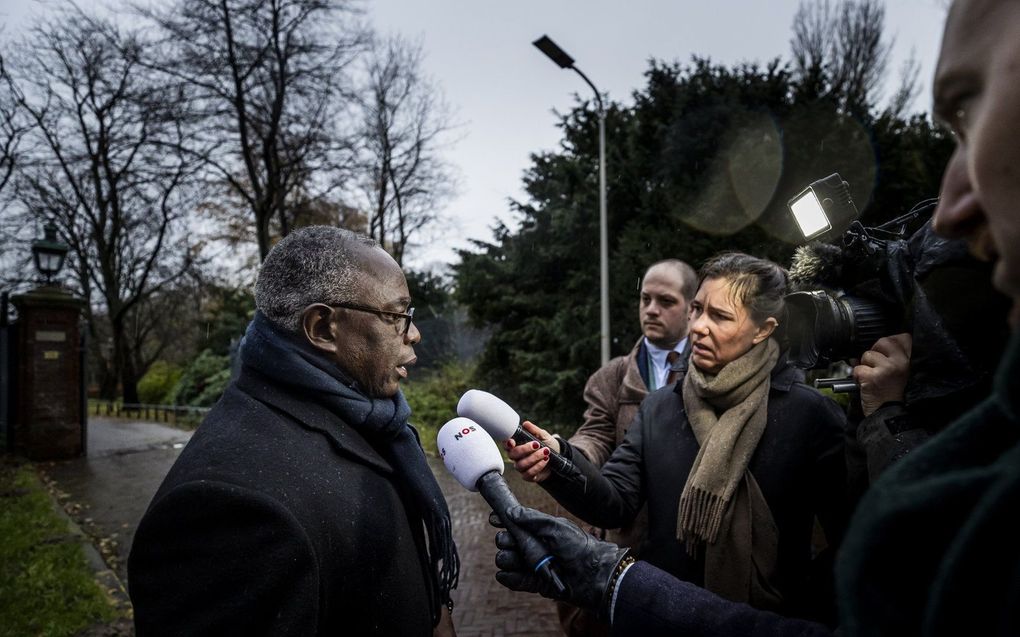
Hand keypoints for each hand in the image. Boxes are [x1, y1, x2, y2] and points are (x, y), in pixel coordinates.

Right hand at [491, 505, 628, 617]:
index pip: (517, 524)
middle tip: (509, 542)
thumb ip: (533, 519)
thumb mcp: (556, 527)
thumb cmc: (579, 547)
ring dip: (506, 559)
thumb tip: (511, 512)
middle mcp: (536, 547)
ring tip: (510, 559)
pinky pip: (517, 581)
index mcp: (541, 531)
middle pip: (509, 542)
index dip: (504, 521)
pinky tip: (504, 573)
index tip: (494, 519)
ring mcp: (535, 565)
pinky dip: (508, 578)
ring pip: (509, 561)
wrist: (595, 575)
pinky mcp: (537, 583)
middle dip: (505, 541)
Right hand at [504, 421, 558, 482]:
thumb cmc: (548, 445)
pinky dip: (538, 466)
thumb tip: (526, 424)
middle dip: (524, 449)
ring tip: (545, 452)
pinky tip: (545, 460)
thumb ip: (534, 430)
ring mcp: (521, 467)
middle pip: (512, 455)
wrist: (558, 458)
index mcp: (517, 445)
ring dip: (534, 458)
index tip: (512, 442)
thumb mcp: (543, 435)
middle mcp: (517, 457)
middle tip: (537, 445)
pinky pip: (528, 474)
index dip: (506, 444)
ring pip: (520, 465)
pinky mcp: (528, 476)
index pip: (506, 445)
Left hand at [852, 333, 911, 416]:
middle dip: (875, 353)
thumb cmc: (895, 395)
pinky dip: (858, 377)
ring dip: (865, 366)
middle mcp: (901, 363)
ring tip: (874, 378)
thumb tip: (876, 345)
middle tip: (876, 367)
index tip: (885, 351)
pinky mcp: (873, 377)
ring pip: (867, 355)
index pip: (902, 337)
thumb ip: (894, 357)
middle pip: (883, 342)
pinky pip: (858, 368)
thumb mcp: (903, 373)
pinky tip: (867, 385)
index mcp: (912, 361)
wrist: (891, 416)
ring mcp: (887, 369)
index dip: (890, 342)